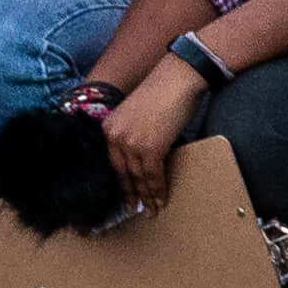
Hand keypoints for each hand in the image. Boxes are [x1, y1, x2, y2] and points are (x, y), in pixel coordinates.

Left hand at [107, 59, 195, 213]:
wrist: (178, 77)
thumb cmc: (164, 90)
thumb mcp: (139, 114)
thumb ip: (135, 133)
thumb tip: (145, 154)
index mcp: (109, 127)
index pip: (114, 162)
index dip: (122, 182)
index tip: (126, 196)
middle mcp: (115, 137)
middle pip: (124, 173)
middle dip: (132, 194)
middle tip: (136, 210)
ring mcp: (132, 143)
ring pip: (139, 177)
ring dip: (147, 196)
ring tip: (152, 210)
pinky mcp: (150, 148)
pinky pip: (153, 175)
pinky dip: (158, 190)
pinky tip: (162, 200)